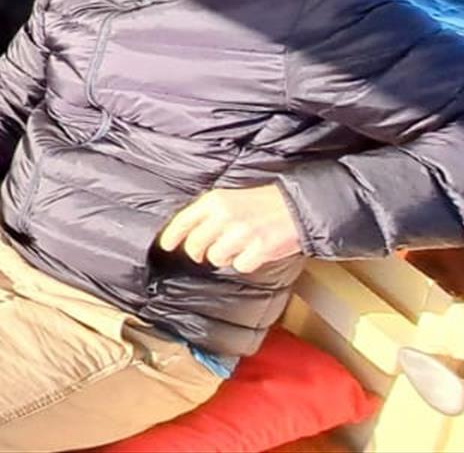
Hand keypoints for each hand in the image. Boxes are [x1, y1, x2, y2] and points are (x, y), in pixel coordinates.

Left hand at [157, 184, 303, 273]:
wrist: (297, 206)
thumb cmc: (263, 203)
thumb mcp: (230, 198)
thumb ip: (209, 213)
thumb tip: (188, 233)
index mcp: (215, 200)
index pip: (183, 220)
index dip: (172, 236)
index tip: (166, 246)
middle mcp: (224, 216)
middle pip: (195, 244)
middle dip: (197, 252)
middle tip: (205, 253)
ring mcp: (241, 233)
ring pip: (215, 258)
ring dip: (224, 257)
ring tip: (237, 247)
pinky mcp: (259, 248)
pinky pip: (239, 266)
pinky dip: (245, 263)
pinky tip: (253, 252)